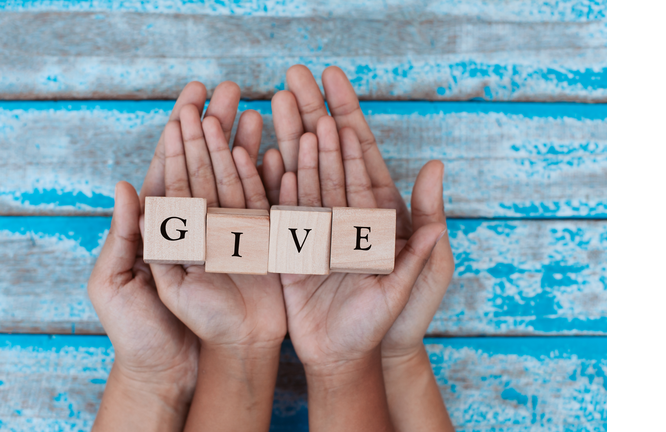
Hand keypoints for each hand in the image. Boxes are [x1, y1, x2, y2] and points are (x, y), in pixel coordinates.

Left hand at [149, 82, 285, 430]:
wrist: (197, 364)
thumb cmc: (150, 333)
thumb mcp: (123, 284)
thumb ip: (127, 235)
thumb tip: (125, 186)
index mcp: (163, 229)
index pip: (170, 173)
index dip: (179, 137)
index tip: (188, 103)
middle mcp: (196, 225)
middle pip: (205, 166)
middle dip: (215, 127)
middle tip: (228, 88)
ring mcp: (228, 233)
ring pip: (235, 180)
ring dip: (242, 143)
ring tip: (252, 108)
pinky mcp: (256, 247)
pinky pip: (262, 206)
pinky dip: (266, 178)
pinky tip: (272, 150)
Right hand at [267, 64, 453, 430]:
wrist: (351, 359)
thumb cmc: (392, 322)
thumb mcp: (416, 277)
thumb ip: (423, 229)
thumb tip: (438, 170)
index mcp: (375, 219)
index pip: (361, 163)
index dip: (348, 126)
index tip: (333, 91)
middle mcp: (343, 218)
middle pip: (327, 162)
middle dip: (310, 119)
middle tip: (294, 81)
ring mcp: (315, 232)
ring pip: (300, 180)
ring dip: (288, 143)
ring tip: (273, 108)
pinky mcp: (290, 252)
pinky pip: (279, 214)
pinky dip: (270, 186)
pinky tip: (259, 158)